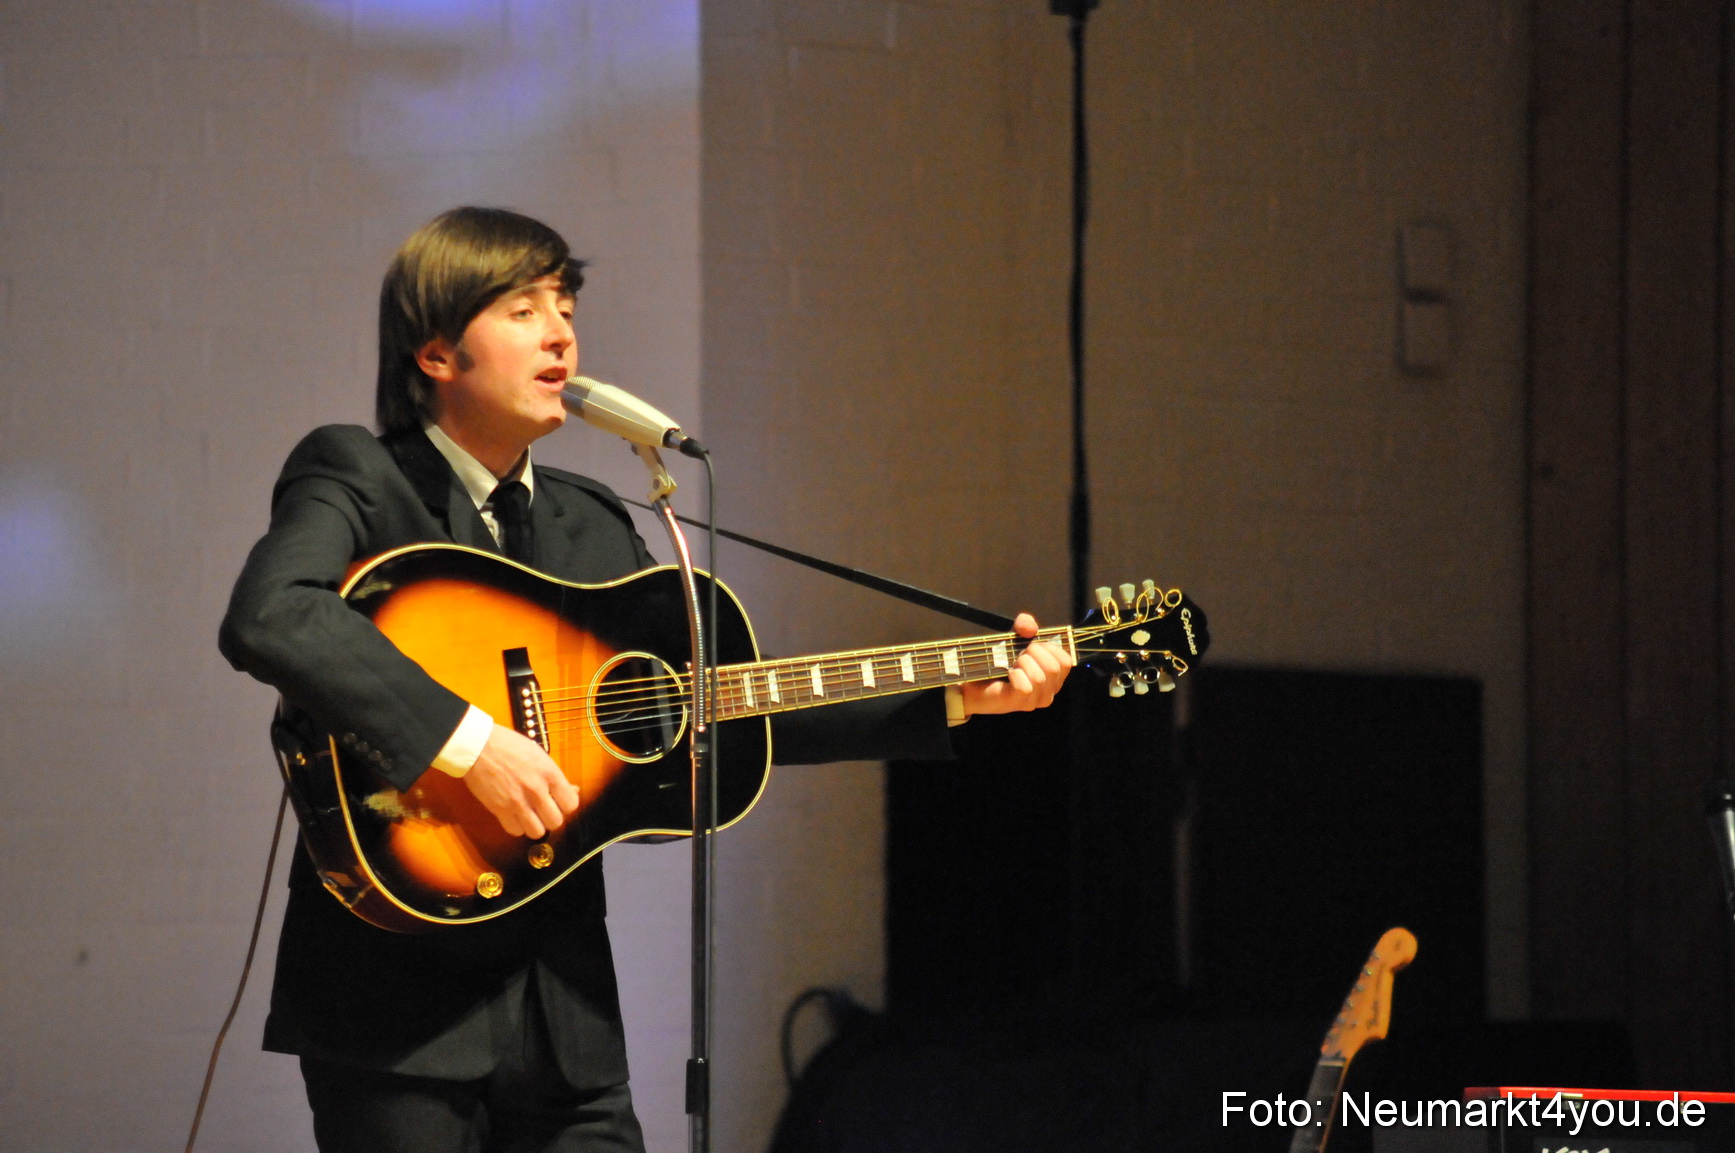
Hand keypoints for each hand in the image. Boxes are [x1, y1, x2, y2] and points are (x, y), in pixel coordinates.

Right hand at [462, 724, 579, 838]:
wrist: (478, 746)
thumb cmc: (509, 746)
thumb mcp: (539, 755)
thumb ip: (555, 776)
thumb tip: (573, 790)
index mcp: (549, 773)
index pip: (571, 804)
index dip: (565, 805)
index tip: (558, 801)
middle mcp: (536, 789)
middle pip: (555, 822)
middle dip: (550, 817)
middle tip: (543, 809)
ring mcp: (518, 801)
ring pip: (537, 832)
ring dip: (534, 825)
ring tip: (529, 815)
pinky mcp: (499, 809)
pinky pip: (515, 831)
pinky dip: (516, 826)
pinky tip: (514, 815)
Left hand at [961, 612, 1074, 715]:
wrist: (972, 680)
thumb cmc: (998, 661)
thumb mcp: (1015, 637)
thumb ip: (1025, 624)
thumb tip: (1030, 628)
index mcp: (1053, 679)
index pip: (1066, 661)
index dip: (1049, 647)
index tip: (1033, 645)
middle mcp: (1047, 693)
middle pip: (1053, 668)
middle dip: (1034, 653)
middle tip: (1019, 655)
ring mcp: (1033, 701)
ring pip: (1039, 678)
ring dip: (1021, 663)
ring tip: (1011, 664)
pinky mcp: (1017, 703)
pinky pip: (1024, 688)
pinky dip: (1014, 675)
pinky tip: (1007, 674)